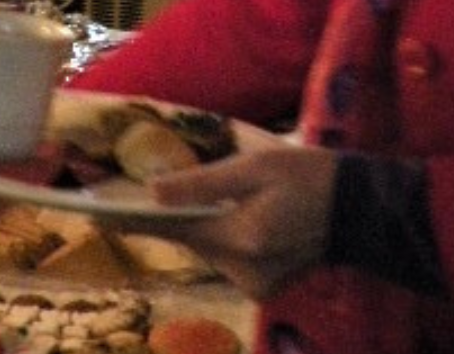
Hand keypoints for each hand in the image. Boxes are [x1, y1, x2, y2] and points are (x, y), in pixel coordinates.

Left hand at [113, 147, 338, 300]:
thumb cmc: (308, 176)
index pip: (172, 228)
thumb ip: (204, 182)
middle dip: (162, 216)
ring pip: (204, 247)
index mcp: (242, 238)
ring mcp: (254, 284)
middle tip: (121, 196)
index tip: (93, 212)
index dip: (131, 220)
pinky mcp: (262, 287)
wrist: (360, 210)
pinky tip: (217, 213)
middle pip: (187, 238)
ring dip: (191, 223)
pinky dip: (214, 234)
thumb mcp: (255, 166)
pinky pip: (223, 255)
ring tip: (166, 199)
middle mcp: (244, 270)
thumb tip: (154, 191)